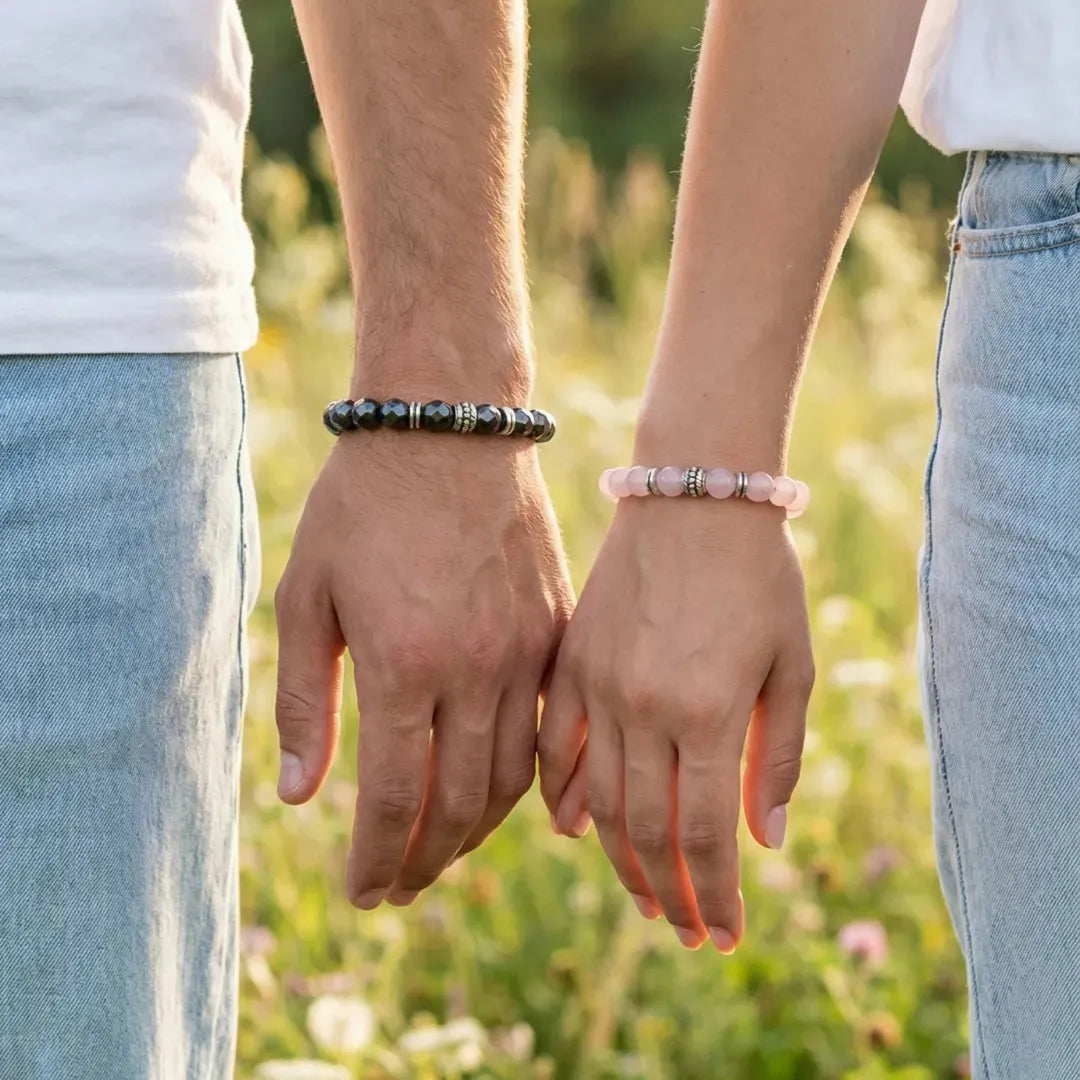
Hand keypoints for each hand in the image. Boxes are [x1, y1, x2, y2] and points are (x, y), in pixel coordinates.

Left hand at [275, 430, 572, 906]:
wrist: (450, 427)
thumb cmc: (363, 504)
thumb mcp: (308, 595)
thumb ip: (306, 702)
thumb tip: (302, 797)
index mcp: (404, 664)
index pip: (396, 801)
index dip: (378, 860)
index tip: (364, 891)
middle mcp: (475, 670)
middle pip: (458, 805)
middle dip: (424, 860)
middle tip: (398, 887)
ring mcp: (526, 652)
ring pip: (511, 778)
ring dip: (473, 829)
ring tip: (440, 849)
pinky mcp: (556, 632)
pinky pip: (548, 729)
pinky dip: (522, 777)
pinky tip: (497, 791)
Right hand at [538, 497, 812, 950]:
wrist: (694, 493)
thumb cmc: (762, 576)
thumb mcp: (793, 664)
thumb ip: (779, 757)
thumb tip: (763, 842)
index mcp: (707, 711)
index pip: (703, 835)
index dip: (713, 895)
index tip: (722, 936)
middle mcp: (642, 708)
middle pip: (647, 830)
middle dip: (670, 894)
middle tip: (685, 932)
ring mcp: (596, 685)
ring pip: (597, 800)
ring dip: (620, 859)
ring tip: (643, 897)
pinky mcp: (569, 661)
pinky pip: (552, 745)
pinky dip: (561, 795)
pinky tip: (571, 830)